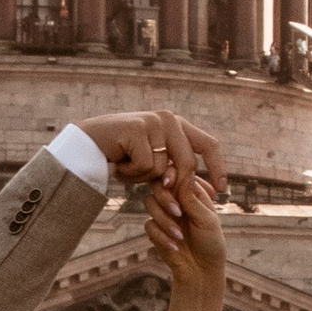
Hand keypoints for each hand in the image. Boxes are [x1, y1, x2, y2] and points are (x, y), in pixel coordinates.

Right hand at [79, 109, 225, 196]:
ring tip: (127, 166)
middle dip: (175, 184)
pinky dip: (131, 173)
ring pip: (163, 168)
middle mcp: (169, 119)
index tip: (223, 189)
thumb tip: (211, 192)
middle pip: (187, 163)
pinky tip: (119, 163)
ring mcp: (154, 122)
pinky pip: (146, 166)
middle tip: (158, 189)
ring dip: (142, 177)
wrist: (88, 144)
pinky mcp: (138, 129)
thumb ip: (179, 173)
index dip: (218, 167)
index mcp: (178, 124)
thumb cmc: (124, 156)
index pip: (208, 144)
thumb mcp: (157, 164)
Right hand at [144, 165, 225, 295]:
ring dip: (164, 220)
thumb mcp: (206, 220)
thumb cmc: (210, 243)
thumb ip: (193, 199)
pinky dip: (161, 236)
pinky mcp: (155, 229)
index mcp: (192, 193)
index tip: (171, 185)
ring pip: (149, 202)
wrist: (201, 271)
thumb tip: (186, 173)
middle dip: (165, 198)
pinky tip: (175, 247)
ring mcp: (164, 214)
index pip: (176, 174)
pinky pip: (149, 225)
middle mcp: (176, 200)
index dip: (171, 176)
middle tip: (178, 213)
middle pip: (158, 184)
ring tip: (180, 236)